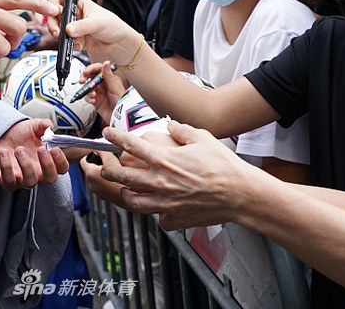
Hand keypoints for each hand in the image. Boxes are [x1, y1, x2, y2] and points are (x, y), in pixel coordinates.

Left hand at [0, 118, 69, 190]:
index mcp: (47, 160)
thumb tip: (48, 126)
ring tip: (18, 149)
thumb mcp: (33, 126)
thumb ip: (42, 125)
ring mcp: (22, 179)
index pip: (62, 168)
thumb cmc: (20, 135)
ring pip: (30, 182)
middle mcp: (37, 172)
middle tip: (40, 149)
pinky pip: (9, 181)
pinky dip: (6, 167)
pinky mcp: (6, 181)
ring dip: (26, 165)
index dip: (61, 161)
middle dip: (47, 165)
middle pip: (50, 179)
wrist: (1, 137)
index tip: (54, 149)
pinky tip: (3, 153)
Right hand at [48, 0, 140, 66]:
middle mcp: (74, 14)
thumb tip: (67, 29)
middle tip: (58, 33)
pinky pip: (67, 42)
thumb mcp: (97, 23)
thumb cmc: (113, 26)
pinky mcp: (76, 39)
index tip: (54, 14)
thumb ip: (82, 26)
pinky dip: (70, 45)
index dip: (52, 5)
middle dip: (54, 25)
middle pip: (54, 16)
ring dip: (62, 37)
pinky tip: (79, 46)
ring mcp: (74, 27)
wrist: (120, 43)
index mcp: (78, 3)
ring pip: (59, 30)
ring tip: (71, 41)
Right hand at [78, 61, 125, 123]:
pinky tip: (93, 100)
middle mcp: (103, 83)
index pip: (97, 69)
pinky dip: (88, 98)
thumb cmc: (122, 101)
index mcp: (109, 77)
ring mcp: (99, 92)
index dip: (90, 69)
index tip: (85, 72)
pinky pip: (87, 97)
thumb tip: (106, 63)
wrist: (121, 116)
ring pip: (87, 87)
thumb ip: (108, 75)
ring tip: (92, 94)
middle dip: (84, 78)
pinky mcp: (95, 100)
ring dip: (87, 90)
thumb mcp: (115, 87)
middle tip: (82, 81)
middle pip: (90, 76)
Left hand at [80, 150, 127, 204]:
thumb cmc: (123, 181)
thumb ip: (103, 151)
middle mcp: (91, 185)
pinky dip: (108, 182)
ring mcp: (98, 192)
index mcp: (90, 174)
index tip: (101, 154)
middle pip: (91, 168)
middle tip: (111, 163)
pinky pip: (103, 185)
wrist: (134, 198)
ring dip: (105, 173)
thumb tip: (99, 147)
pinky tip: (118, 181)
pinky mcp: (105, 197)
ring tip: (116, 172)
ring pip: (98, 177)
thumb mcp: (112, 159)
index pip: (83, 160)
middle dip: (99, 164)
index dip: (92, 154)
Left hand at [100, 121, 248, 229]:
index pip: (131, 146)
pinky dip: (156, 212)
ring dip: (127, 194)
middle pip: (123, 177)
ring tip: (126, 189)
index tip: (107, 133)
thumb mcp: (202, 137)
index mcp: (164, 159)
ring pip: (134, 202)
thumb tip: (170, 125)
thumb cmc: (223, 165)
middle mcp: (160, 182)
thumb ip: (181, 130)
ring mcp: (165, 204)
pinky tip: (158, 206)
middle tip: (106, 167)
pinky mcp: (174, 219)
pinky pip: (158, 217)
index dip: (116, 137)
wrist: (239, 194)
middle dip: (109, 170)